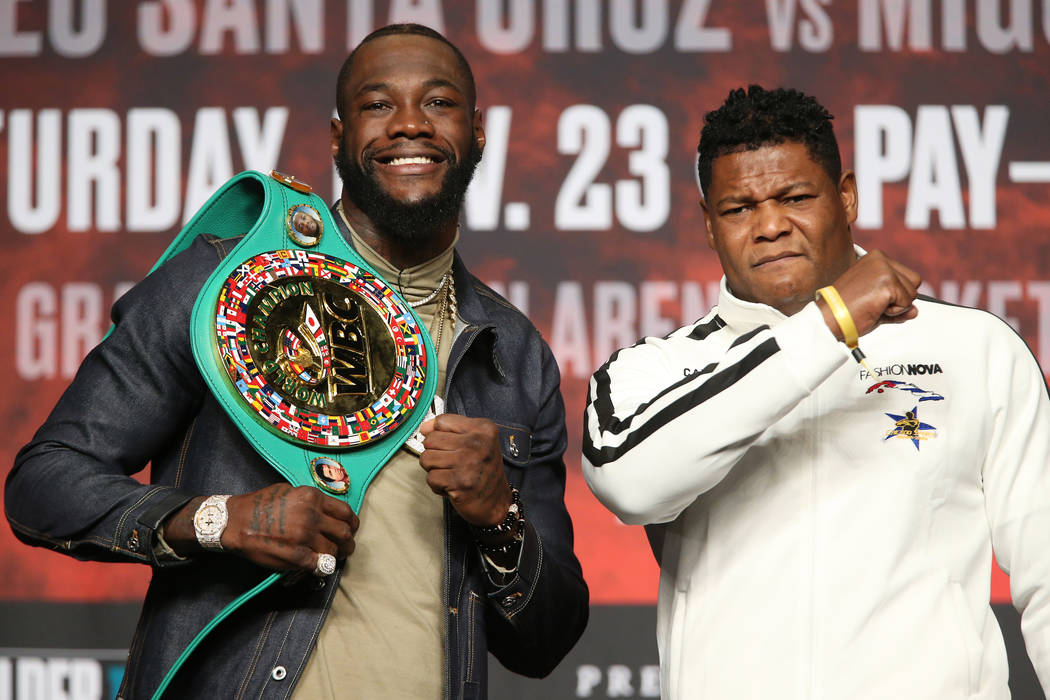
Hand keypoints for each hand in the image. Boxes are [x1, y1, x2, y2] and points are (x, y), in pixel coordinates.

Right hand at [165, 484, 358, 572]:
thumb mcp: (290, 491)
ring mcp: (304, 537)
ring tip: (330, 557)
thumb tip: (329, 512)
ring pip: (334, 551)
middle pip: (345, 533)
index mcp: (312, 497)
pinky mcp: (295, 555)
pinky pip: (319, 564)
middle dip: (348, 543)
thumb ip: (312, 501)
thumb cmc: (260, 505)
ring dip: (335, 556)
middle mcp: (311, 516)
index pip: (346, 513)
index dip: (352, 524)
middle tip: (344, 548)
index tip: (350, 530)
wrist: (235, 522)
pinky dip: (321, 566)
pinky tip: (317, 565)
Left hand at [419, 414, 512, 526]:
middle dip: (434, 453)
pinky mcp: (460, 482)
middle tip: (450, 463)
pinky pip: (431, 478)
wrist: (496, 501)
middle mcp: (478, 443)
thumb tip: (424, 428)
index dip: (439, 434)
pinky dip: (437, 485)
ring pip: (426, 458)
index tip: (449, 445)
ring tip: (450, 474)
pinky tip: (452, 485)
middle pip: (430, 439)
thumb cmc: (482, 470)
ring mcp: (469, 462)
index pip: (442, 421)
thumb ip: (449, 429)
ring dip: (434, 469)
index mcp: (483, 428)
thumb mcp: (474, 441)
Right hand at [819, 250, 921, 339]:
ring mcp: (884, 269)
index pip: (906, 276)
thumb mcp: (874, 303)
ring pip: (913, 293)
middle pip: (914, 282)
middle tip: (873, 303)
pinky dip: (894, 313)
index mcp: (875, 258)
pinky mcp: (887, 282)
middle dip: (899, 299)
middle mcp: (880, 259)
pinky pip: (907, 304)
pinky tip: (874, 308)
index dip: (894, 294)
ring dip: (896, 307)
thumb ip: (896, 304)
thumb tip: (914, 311)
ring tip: (873, 305)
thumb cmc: (844, 310)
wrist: (829, 318)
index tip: (871, 297)